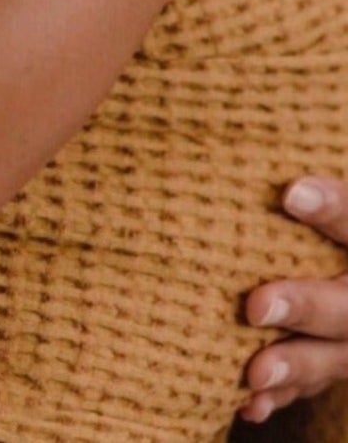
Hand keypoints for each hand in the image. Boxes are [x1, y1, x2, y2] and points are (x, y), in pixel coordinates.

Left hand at [240, 179, 347, 421]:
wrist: (331, 263)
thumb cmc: (311, 224)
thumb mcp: (326, 205)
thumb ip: (311, 196)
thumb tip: (279, 183)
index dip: (332, 206)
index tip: (290, 193)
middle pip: (347, 307)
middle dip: (305, 307)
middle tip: (255, 306)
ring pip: (333, 357)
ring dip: (294, 366)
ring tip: (253, 372)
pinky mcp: (333, 359)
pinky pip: (311, 387)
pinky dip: (282, 396)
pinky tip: (249, 404)